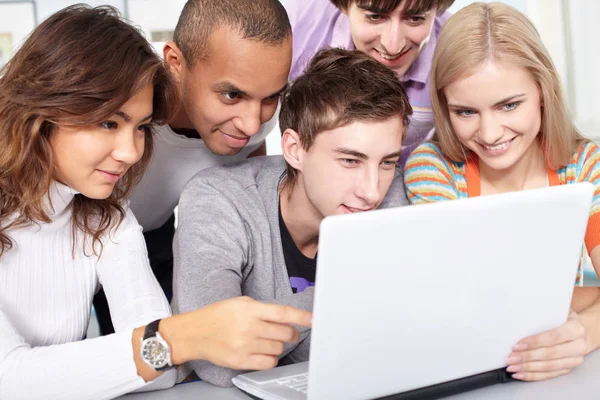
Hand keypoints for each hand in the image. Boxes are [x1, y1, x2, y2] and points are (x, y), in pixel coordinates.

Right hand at [163, 296, 311, 370]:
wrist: (194, 333)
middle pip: (285, 333)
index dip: (301, 317)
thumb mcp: (240, 303)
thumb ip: (262, 309)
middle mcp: (249, 326)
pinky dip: (271, 358)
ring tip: (267, 341)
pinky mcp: (240, 360)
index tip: (314, 320)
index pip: (283, 313)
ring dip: (278, 345)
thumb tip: (285, 317)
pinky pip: (268, 363)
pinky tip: (264, 352)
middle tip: (289, 333)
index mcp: (250, 309)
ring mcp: (245, 345)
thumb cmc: (217, 316)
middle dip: (291, 333)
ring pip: (278, 348)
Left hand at [506, 310, 587, 380]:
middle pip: (550, 354)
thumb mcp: (556, 311)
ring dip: (528, 368)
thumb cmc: (562, 318)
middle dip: (527, 357)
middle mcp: (578, 346)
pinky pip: (549, 375)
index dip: (534, 342)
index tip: (517, 345)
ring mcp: (574, 360)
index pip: (553, 337)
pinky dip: (533, 376)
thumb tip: (517, 317)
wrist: (581, 331)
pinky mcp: (568, 369)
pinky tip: (520, 374)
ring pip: (549, 367)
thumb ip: (542, 314)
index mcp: (575, 329)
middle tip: (510, 358)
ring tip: (512, 367)